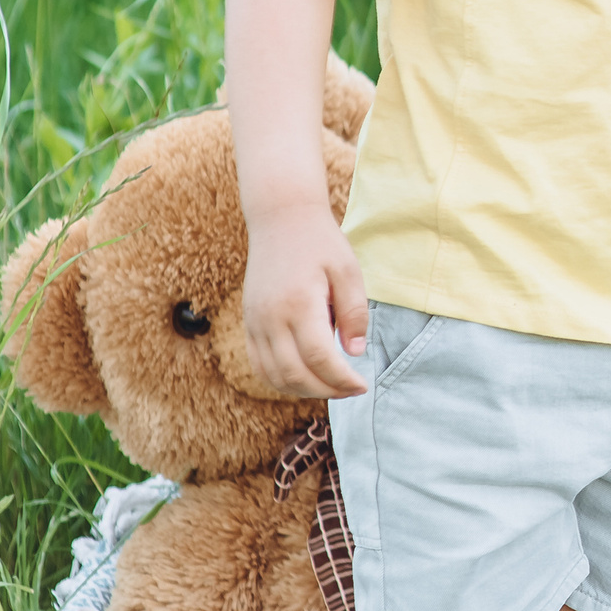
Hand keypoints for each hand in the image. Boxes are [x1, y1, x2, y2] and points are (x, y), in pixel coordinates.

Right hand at [242, 202, 367, 397]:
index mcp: (298, 304)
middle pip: (295, 375)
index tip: (362, 385)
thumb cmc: (320, 243)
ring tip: (332, 386)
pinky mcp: (248, 323)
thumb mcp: (348, 271)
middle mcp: (270, 318)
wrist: (281, 220)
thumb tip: (354, 353)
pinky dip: (281, 380)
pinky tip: (306, 378)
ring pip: (274, 376)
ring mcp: (254, 322)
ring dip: (303, 390)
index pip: (320, 359)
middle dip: (326, 390)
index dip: (342, 380)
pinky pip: (259, 364)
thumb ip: (354, 313)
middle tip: (351, 389)